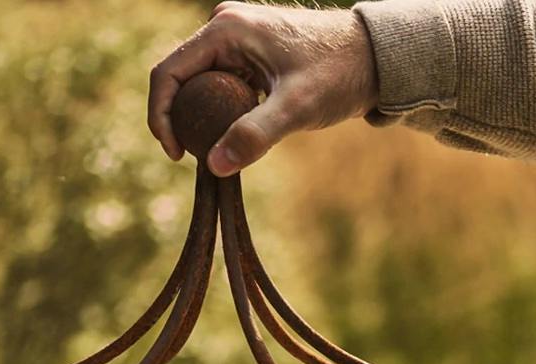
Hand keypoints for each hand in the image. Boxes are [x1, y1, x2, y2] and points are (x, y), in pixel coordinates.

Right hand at [148, 2, 378, 176]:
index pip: (169, 72)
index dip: (162, 117)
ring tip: (222, 149)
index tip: (177, 156)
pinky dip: (221, 115)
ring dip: (203, 121)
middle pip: (180, 80)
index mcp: (226, 29)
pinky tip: (236, 136)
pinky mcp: (247, 54)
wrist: (373, 58)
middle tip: (202, 158)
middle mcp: (224, 27)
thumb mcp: (297, 108)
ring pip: (199, 87)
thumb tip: (214, 165)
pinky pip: (219, 87)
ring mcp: (235, 40)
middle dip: (184, 122)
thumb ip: (254, 136)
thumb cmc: (339, 73)